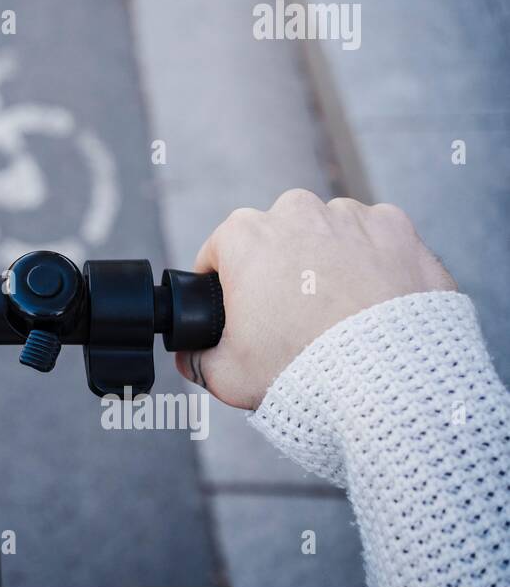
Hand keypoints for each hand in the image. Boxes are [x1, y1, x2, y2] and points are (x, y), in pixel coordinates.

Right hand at [177, 189, 455, 409]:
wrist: (386, 376)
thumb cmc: (301, 370)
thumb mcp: (225, 374)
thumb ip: (197, 359)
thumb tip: (191, 355)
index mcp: (243, 234)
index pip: (219, 253)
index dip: (224, 285)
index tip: (240, 312)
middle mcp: (294, 211)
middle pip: (275, 237)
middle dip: (279, 268)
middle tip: (292, 316)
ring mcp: (348, 215)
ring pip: (326, 234)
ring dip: (327, 261)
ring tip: (338, 309)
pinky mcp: (395, 227)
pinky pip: (374, 238)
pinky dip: (372, 261)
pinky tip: (372, 298)